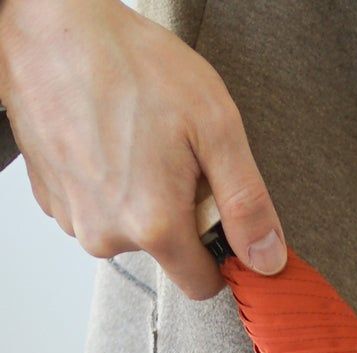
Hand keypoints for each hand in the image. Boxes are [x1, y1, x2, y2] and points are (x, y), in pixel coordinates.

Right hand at [0, 0, 284, 298]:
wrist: (50, 24)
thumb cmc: (130, 63)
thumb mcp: (215, 127)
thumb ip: (247, 205)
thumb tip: (268, 261)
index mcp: (153, 225)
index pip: (203, 284)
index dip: (220, 253)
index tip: (217, 212)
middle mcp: (106, 233)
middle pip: (165, 252)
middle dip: (179, 213)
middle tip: (173, 153)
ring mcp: (71, 216)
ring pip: (127, 229)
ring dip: (141, 195)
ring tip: (135, 138)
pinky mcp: (49, 194)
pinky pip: (95, 207)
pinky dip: (108, 181)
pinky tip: (106, 137)